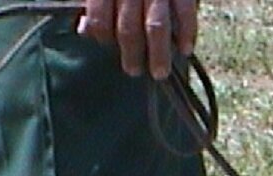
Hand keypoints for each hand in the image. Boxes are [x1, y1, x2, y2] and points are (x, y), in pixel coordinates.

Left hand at [77, 0, 197, 79]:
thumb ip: (93, 1)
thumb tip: (85, 30)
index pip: (101, 20)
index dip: (102, 37)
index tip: (108, 47)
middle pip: (128, 29)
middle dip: (131, 55)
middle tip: (133, 72)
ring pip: (155, 27)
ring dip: (157, 54)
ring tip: (159, 72)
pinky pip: (185, 13)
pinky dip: (187, 33)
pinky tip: (185, 49)